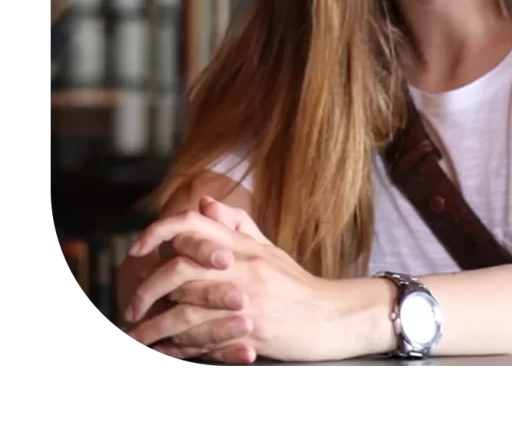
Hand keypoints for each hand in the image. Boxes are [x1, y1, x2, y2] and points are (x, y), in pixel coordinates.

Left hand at [124, 197, 367, 362]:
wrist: (333, 317)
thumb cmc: (297, 285)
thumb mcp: (268, 248)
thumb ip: (234, 225)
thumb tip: (204, 202)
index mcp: (243, 246)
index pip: (193, 225)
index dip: (159, 233)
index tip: (137, 249)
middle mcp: (241, 269)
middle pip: (180, 269)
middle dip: (148, 289)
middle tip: (133, 306)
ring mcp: (246, 302)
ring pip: (185, 311)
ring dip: (155, 327)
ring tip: (138, 337)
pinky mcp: (252, 332)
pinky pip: (205, 342)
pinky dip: (178, 350)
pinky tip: (164, 353)